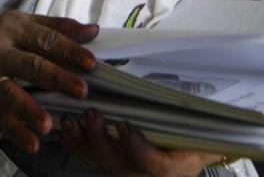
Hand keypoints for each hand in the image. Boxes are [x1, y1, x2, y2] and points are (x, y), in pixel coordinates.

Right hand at [0, 12, 98, 153]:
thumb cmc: (1, 38)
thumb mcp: (26, 25)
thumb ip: (60, 28)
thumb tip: (92, 31)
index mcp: (15, 29)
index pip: (46, 39)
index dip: (69, 50)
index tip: (91, 63)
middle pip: (30, 65)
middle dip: (56, 78)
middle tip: (81, 90)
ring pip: (9, 93)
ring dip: (29, 110)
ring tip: (47, 125)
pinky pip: (0, 118)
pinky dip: (16, 132)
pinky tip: (32, 143)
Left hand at [56, 109, 225, 176]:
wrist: (189, 158)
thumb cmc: (195, 141)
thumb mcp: (195, 130)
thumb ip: (181, 118)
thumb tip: (176, 94)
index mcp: (173, 170)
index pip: (152, 163)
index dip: (136, 146)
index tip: (124, 124)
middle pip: (118, 167)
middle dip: (101, 141)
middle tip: (92, 114)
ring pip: (100, 166)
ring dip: (83, 143)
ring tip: (72, 121)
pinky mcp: (114, 172)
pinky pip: (92, 163)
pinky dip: (77, 147)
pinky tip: (67, 132)